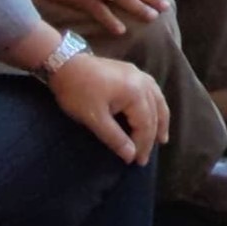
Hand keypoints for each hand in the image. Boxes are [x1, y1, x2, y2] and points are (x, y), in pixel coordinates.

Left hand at [47, 52, 168, 165]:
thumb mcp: (94, 118)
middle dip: (150, 138)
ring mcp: (139, 74)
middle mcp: (143, 82)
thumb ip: (115, 138)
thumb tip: (131, 155)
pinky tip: (155, 112)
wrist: (64, 63)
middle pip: (154, 114)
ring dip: (161, 121)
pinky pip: (153, 91)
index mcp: (135, 93)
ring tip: (162, 139)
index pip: (145, 124)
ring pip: (158, 101)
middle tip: (144, 159)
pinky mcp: (132, 71)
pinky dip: (157, 106)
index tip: (136, 162)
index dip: (142, 145)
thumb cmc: (78, 92)